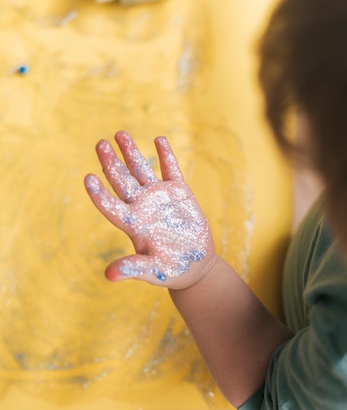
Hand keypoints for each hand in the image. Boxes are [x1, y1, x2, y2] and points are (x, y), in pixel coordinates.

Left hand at [84, 131, 215, 288]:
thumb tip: (108, 276)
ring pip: (141, 170)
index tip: (88, 178)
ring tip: (119, 134)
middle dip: (110, 162)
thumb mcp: (152, 271)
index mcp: (132, 225)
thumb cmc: (171, 271)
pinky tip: (158, 139)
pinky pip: (170, 169)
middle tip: (99, 144)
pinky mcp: (179, 193)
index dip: (99, 193)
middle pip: (121, 181)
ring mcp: (159, 197)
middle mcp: (142, 207)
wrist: (195, 266)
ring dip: (131, 153)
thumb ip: (132, 268)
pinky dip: (165, 155)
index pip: (110, 205)